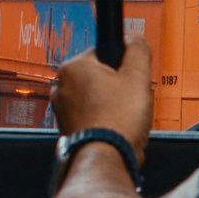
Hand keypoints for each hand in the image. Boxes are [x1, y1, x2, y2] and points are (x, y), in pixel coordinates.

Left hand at [51, 32, 156, 150]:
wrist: (106, 158)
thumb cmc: (118, 119)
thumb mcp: (138, 76)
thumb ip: (137, 50)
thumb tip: (133, 39)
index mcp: (73, 67)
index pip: (104, 54)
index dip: (124, 67)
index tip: (132, 81)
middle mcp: (60, 86)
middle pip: (100, 77)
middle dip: (117, 89)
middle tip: (129, 103)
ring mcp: (61, 109)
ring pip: (96, 98)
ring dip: (112, 106)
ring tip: (122, 119)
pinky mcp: (66, 128)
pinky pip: (91, 117)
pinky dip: (103, 121)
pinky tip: (114, 130)